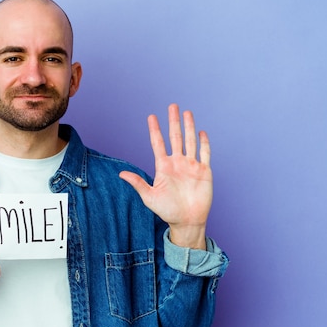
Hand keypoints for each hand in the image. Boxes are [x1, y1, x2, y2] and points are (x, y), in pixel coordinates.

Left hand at [119, 104, 211, 248]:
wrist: (187, 221)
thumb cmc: (167, 210)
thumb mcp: (149, 196)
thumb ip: (137, 183)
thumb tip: (121, 174)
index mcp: (163, 167)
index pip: (158, 143)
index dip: (155, 130)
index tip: (151, 117)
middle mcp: (177, 163)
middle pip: (175, 137)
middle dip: (173, 121)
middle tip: (172, 105)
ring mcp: (191, 166)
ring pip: (190, 141)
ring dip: (189, 127)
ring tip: (187, 112)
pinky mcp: (204, 171)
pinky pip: (205, 154)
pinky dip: (204, 143)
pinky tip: (201, 132)